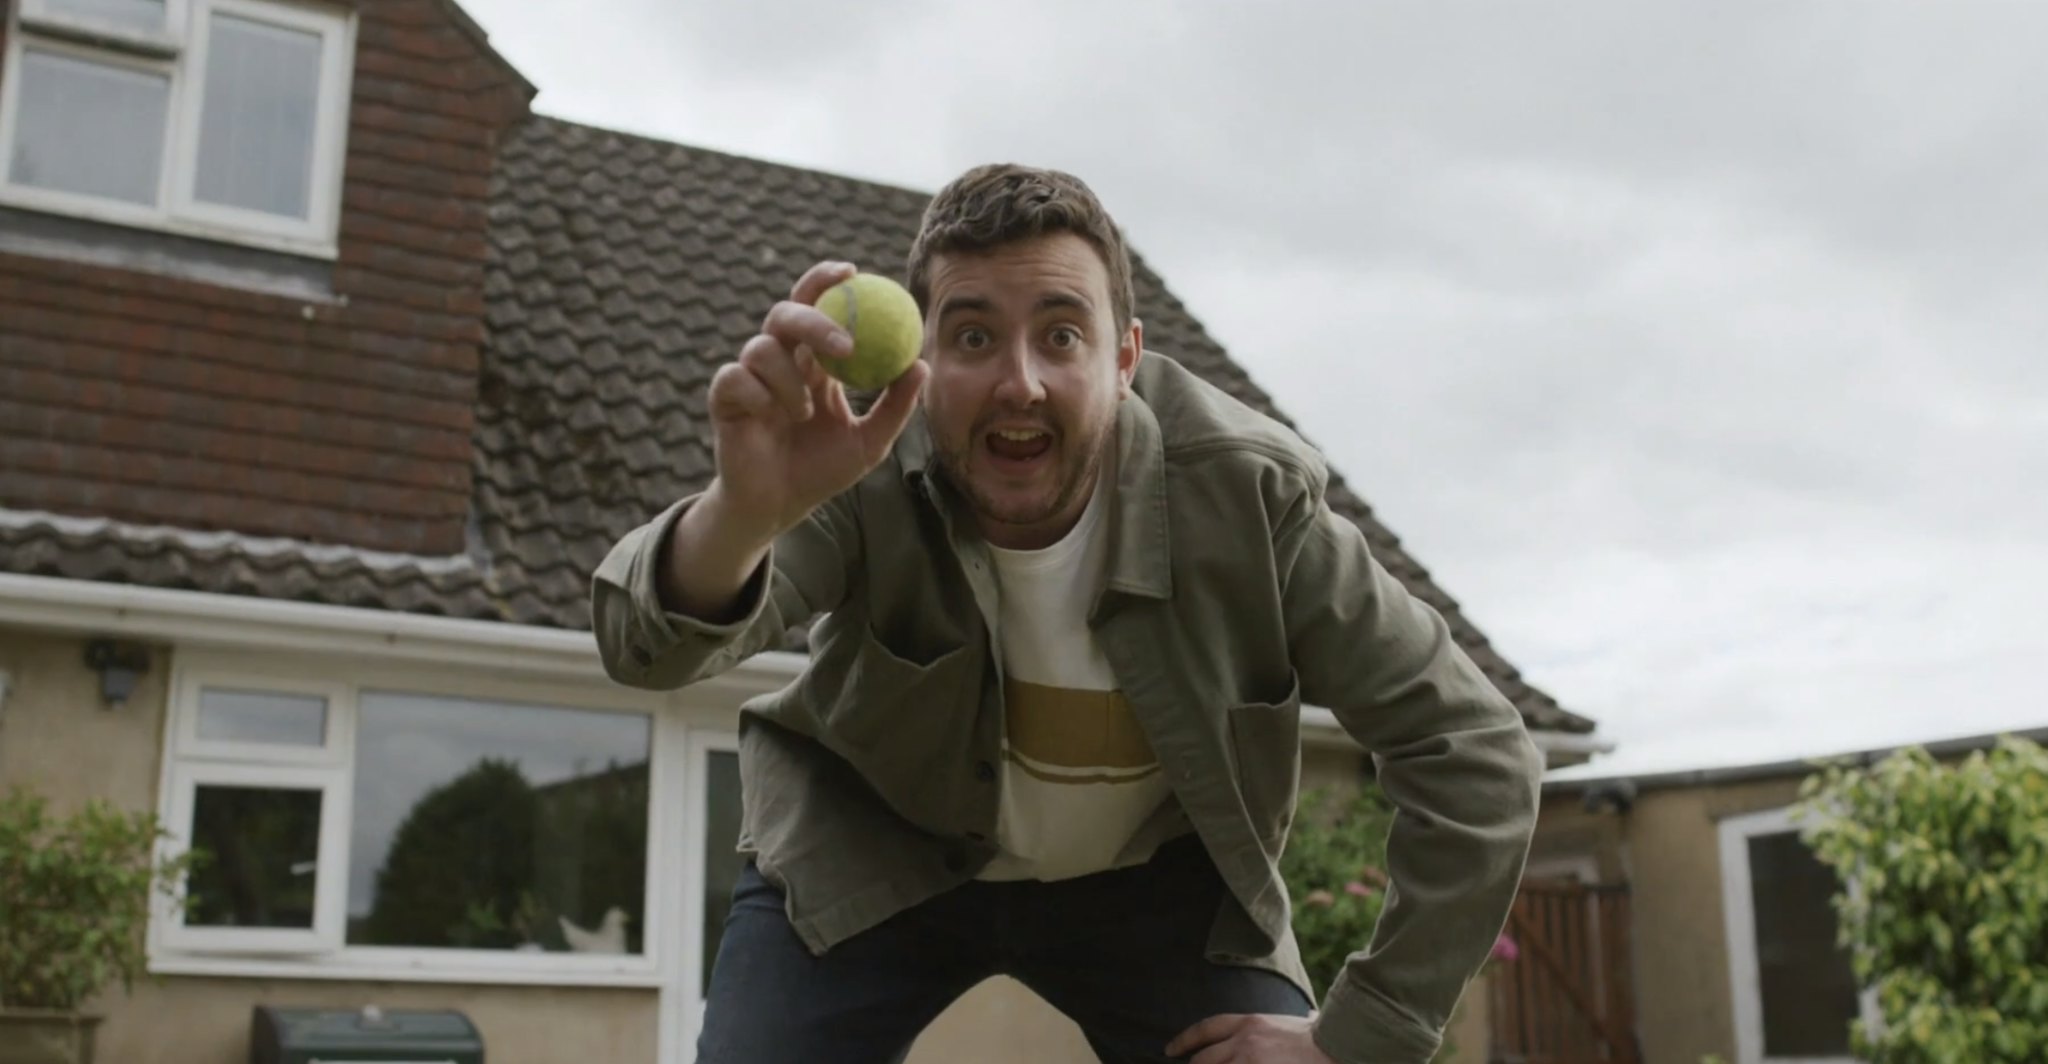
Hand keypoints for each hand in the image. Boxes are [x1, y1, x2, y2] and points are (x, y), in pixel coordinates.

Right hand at [705, 259, 928, 539]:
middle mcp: (778, 360)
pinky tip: (771, 417)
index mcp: (811, 361)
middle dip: (814, 319)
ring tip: (802, 414)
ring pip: (761, 348)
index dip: (826, 280)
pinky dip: (758, 394)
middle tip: (845, 345)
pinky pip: (735, 377)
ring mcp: (749, 377)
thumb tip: (921, 364)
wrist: (780, 506)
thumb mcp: (869, 441)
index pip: (816, 304)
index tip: (852, 271)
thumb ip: (894, 405)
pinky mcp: (723, 398)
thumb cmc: (822, 470)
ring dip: (789, 380)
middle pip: (786, 313)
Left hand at [1165, 1013, 1338, 1063]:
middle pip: (1203, 1059)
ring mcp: (1248, 1063)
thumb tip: (1307, 1016)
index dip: (1185, 1040)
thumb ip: (1292, 1022)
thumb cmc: (1323, 1038)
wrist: (1338, 1048)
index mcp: (1250, 1022)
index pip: (1206, 1029)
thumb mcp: (1299, 1021)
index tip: (1170, 1050)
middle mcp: (1243, 1042)